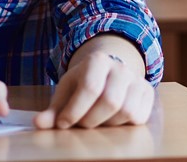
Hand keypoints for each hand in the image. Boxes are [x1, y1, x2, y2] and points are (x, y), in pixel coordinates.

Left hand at [36, 36, 151, 128]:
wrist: (109, 73)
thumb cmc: (83, 84)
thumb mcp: (66, 92)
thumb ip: (53, 110)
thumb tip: (38, 123)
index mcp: (97, 61)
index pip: (90, 87)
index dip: (75, 110)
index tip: (63, 123)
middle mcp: (120, 67)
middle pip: (110, 101)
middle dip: (91, 120)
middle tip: (81, 125)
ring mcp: (137, 79)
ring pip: (126, 111)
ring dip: (107, 125)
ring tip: (96, 122)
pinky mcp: (148, 93)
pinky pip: (138, 117)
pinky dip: (123, 125)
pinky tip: (111, 121)